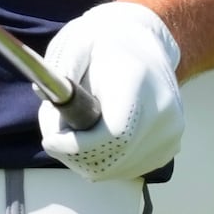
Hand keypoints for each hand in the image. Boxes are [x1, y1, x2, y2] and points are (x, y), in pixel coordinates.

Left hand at [39, 3, 184, 182]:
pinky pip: (126, 169)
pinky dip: (105, 160)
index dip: (77, 146)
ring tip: (78, 126)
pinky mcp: (169, 148)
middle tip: (55, 134)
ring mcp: (169, 134)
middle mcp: (163, 113)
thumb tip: (44, 102)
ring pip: (114, 170)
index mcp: (139, 84)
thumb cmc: (105, 43)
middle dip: (72, 154)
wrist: (146, 43)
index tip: (50, 140)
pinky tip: (100, 133)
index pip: (113, 136)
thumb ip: (59, 74)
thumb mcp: (76, 44)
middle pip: (110, 160)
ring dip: (86, 158)